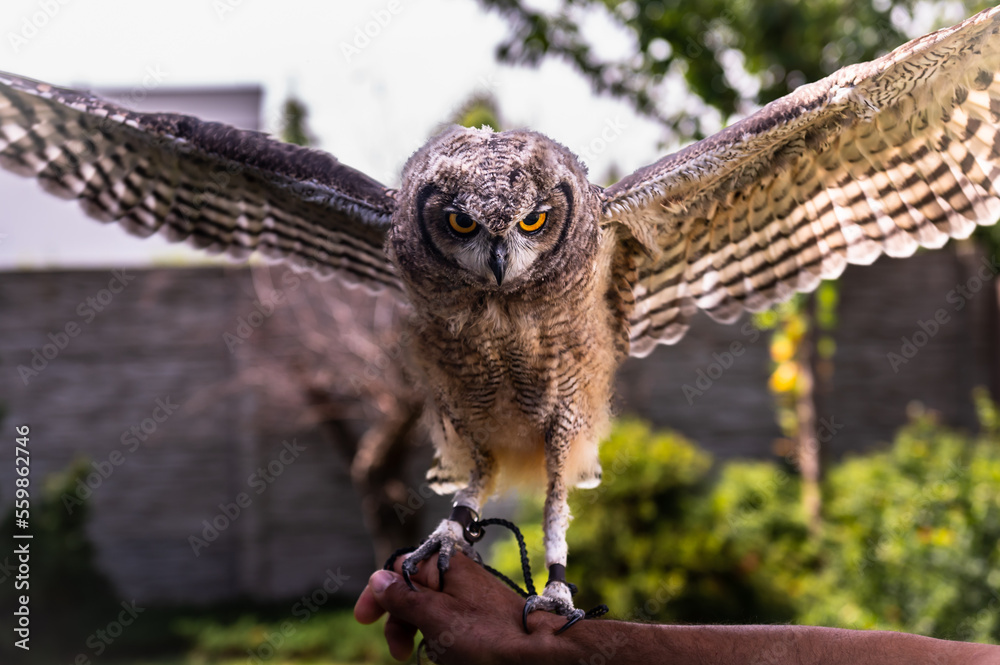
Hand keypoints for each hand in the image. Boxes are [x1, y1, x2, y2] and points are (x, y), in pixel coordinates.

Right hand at [353, 551, 565, 663]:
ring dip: (419, 633)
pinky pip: (448, 624)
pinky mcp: (479, 617)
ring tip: (428, 656)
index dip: (379, 592)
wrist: (536, 654)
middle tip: (399, 652)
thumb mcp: (435, 618)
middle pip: (411, 591)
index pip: (399, 567)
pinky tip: (446, 656)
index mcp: (445, 566)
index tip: (365, 620)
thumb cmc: (487, 635)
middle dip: (399, 620)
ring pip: (428, 611)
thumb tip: (378, 578)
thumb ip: (403, 598)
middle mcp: (457, 576)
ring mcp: (469, 597)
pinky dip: (439, 639)